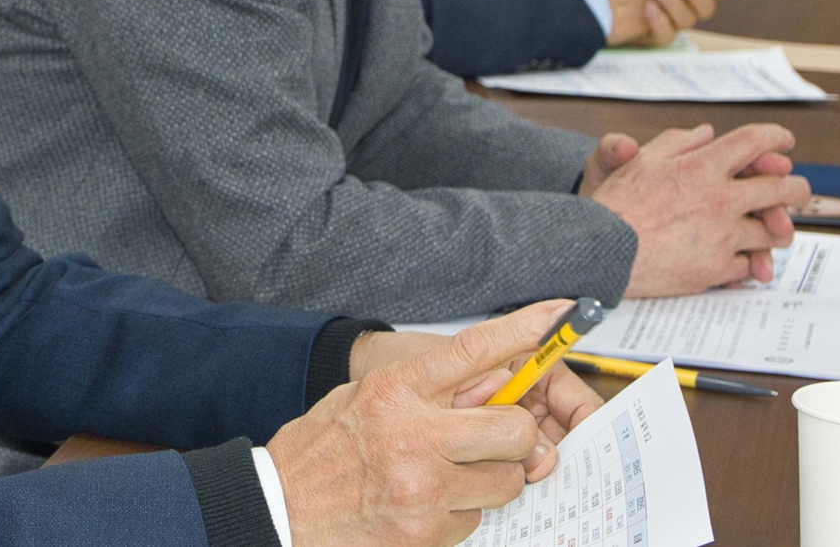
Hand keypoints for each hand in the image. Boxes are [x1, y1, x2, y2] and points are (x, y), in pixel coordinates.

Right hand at [272, 303, 599, 546]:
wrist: (278, 510)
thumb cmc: (322, 450)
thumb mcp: (367, 398)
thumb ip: (427, 389)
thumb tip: (494, 382)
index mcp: (396, 390)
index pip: (474, 350)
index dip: (524, 329)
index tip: (561, 315)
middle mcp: (414, 436)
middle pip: (513, 428)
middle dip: (516, 435)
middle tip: (498, 439)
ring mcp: (422, 490)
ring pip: (505, 481)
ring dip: (490, 479)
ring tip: (448, 476)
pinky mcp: (425, 534)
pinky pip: (476, 520)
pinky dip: (460, 514)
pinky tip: (423, 507)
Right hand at [588, 123, 809, 295]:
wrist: (601, 250)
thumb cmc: (617, 205)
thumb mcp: (642, 161)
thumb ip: (678, 143)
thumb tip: (707, 133)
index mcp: (701, 167)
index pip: (754, 143)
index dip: (776, 137)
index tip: (785, 141)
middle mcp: (719, 200)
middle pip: (780, 189)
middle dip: (796, 187)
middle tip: (798, 188)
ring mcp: (722, 236)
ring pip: (773, 233)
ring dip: (780, 228)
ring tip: (778, 227)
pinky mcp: (716, 269)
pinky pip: (750, 264)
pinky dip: (752, 259)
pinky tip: (748, 256)